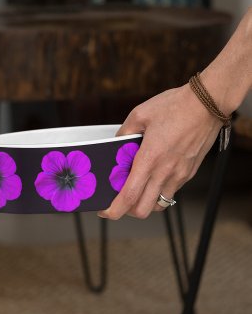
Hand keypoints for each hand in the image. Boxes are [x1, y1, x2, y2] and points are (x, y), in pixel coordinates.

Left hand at [98, 83, 221, 219]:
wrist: (209, 102)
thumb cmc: (176, 106)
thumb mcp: (140, 114)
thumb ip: (124, 133)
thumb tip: (116, 145)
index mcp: (149, 159)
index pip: (129, 197)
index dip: (113, 210)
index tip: (105, 211)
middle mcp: (164, 172)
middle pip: (142, 210)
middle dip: (127, 211)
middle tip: (120, 200)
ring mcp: (179, 175)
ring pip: (158, 205)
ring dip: (145, 203)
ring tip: (137, 191)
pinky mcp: (188, 173)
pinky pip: (171, 192)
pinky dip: (158, 192)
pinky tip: (154, 178)